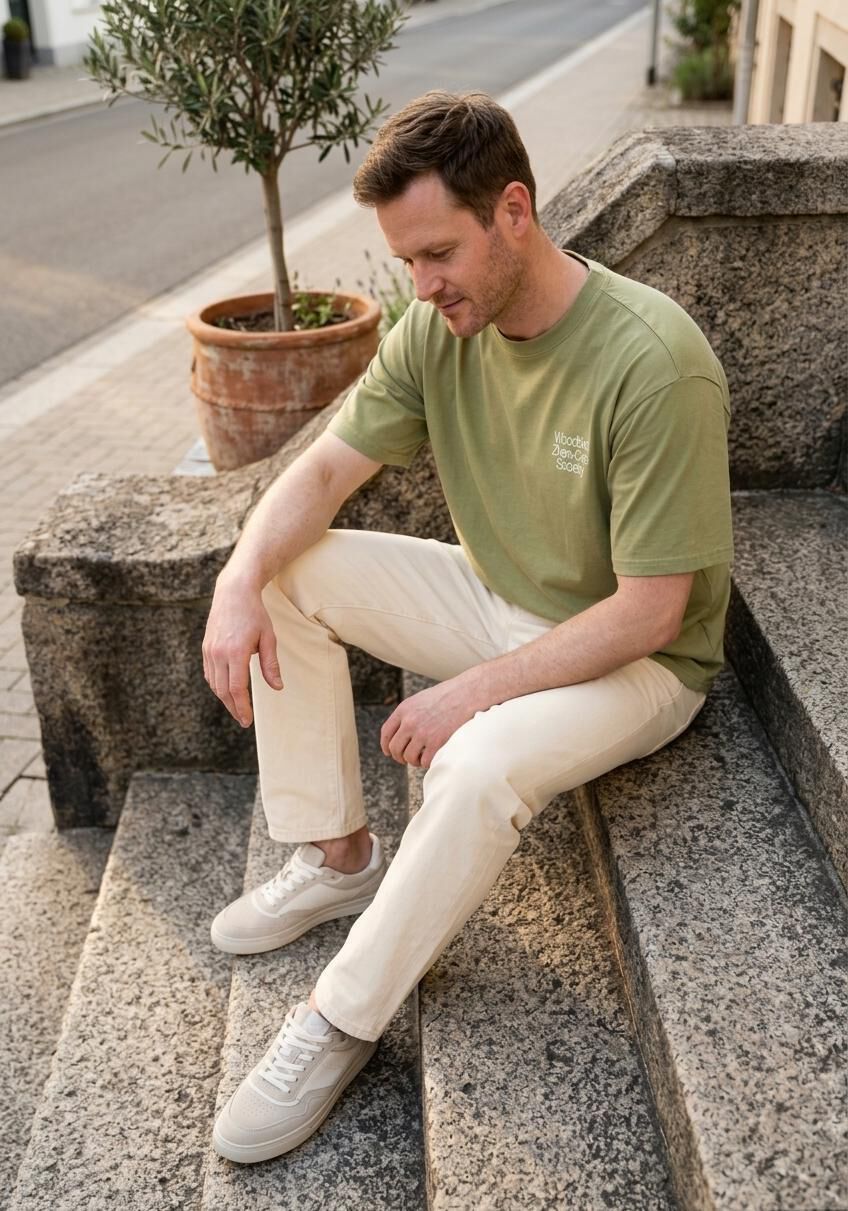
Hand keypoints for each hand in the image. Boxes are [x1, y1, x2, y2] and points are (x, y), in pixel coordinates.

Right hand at [202, 577, 281, 727]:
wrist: (233, 592)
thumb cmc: (255, 614)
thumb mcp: (268, 638)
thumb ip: (271, 664)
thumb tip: (277, 687)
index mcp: (236, 652)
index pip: (237, 688)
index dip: (242, 706)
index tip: (247, 720)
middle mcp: (218, 653)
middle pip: (223, 690)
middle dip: (233, 708)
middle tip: (243, 720)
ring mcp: (209, 651)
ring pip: (214, 684)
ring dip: (225, 698)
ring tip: (237, 708)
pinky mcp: (205, 648)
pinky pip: (209, 674)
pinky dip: (218, 686)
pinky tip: (227, 691)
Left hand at [380, 672, 489, 767]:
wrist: (470, 693)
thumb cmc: (450, 695)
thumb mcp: (423, 699)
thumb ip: (410, 714)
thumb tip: (403, 734)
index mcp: (405, 709)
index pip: (386, 733)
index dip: (386, 746)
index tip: (390, 752)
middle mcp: (410, 722)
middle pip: (395, 748)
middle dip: (400, 757)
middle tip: (407, 759)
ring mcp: (423, 733)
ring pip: (409, 757)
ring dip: (414, 761)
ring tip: (422, 758)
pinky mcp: (437, 742)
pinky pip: (425, 761)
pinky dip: (427, 762)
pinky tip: (433, 757)